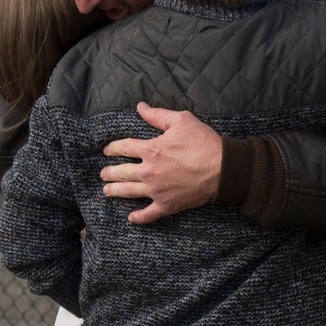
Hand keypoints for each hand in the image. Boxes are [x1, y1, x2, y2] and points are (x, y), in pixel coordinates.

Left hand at [100, 102, 221, 223]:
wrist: (223, 169)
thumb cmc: (203, 142)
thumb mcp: (181, 121)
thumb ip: (157, 115)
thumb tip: (140, 107)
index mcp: (151, 149)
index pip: (123, 148)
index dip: (112, 148)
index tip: (107, 150)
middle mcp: (149, 171)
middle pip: (121, 172)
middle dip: (109, 172)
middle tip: (103, 174)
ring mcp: (156, 190)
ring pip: (128, 192)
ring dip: (115, 192)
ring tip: (106, 191)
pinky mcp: (167, 205)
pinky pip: (148, 214)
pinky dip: (138, 217)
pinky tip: (130, 218)